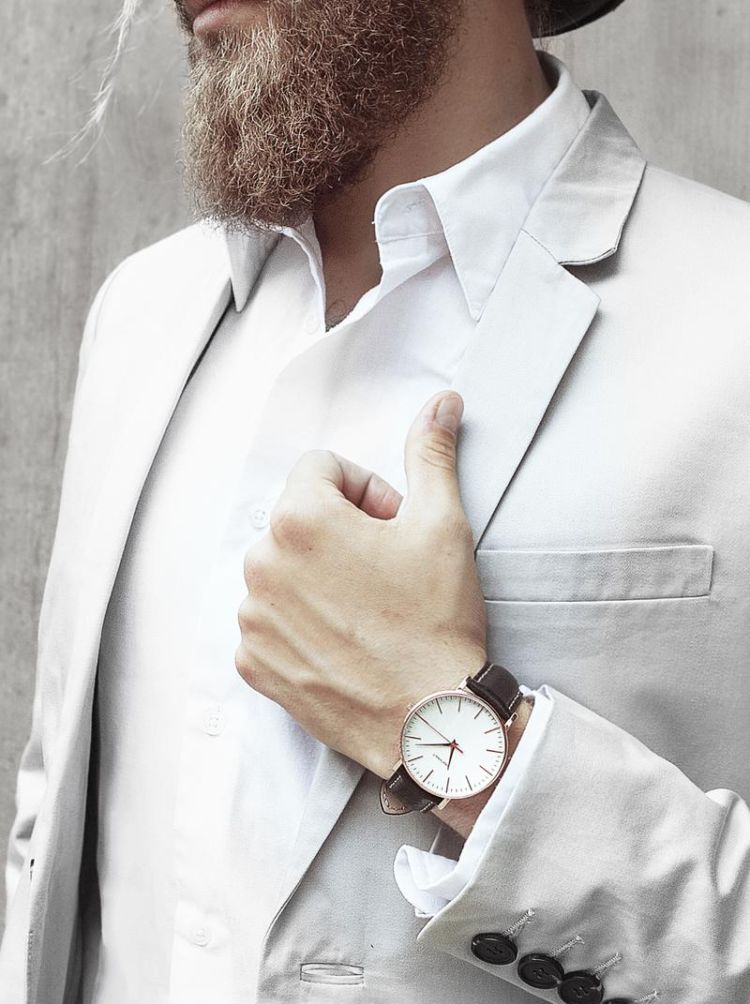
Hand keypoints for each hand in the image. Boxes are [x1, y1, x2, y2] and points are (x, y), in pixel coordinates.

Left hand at [235, 391, 487, 779]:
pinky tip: (344, 640)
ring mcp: (251, 618)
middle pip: (300, 516)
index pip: (322, 467)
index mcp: (299, 519)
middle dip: (341, 530)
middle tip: (387, 568)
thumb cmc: (436, 620)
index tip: (394, 526)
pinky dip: (299, 621)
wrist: (430, 721)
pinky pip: (268, 619)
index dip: (366, 490)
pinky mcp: (252, 663)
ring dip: (318, 574)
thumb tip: (443, 402)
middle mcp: (260, 564)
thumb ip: (430, 453)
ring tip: (367, 608)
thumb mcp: (442, 524)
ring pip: (282, 567)